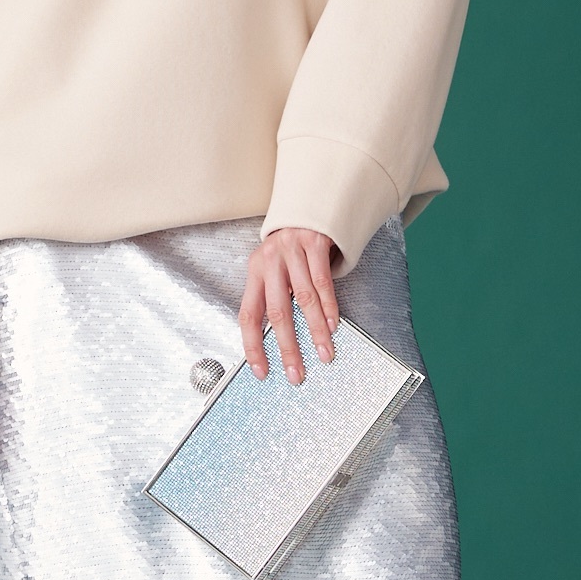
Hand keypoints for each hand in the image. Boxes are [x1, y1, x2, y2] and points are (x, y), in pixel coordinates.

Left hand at [239, 227, 339, 385]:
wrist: (309, 206)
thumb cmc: (291, 246)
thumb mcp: (275, 269)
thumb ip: (276, 297)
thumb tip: (282, 340)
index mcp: (255, 272)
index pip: (248, 315)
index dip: (253, 345)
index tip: (261, 370)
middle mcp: (270, 261)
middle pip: (277, 311)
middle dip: (287, 347)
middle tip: (296, 372)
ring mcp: (292, 251)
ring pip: (303, 298)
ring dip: (314, 330)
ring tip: (323, 353)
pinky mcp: (314, 242)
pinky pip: (322, 281)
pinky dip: (328, 306)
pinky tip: (332, 325)